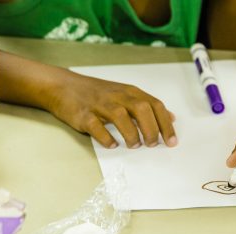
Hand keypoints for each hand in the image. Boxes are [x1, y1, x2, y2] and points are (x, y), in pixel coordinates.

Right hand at [47, 70, 175, 148]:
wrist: (63, 86)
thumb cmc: (99, 94)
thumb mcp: (126, 95)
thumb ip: (148, 106)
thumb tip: (171, 118)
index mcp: (130, 92)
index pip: (155, 106)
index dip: (165, 124)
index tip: (172, 142)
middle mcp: (118, 97)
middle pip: (142, 109)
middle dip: (151, 129)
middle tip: (153, 144)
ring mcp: (100, 105)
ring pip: (121, 117)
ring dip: (131, 133)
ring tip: (135, 146)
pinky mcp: (84, 115)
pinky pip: (97, 127)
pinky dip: (106, 138)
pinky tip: (112, 145)